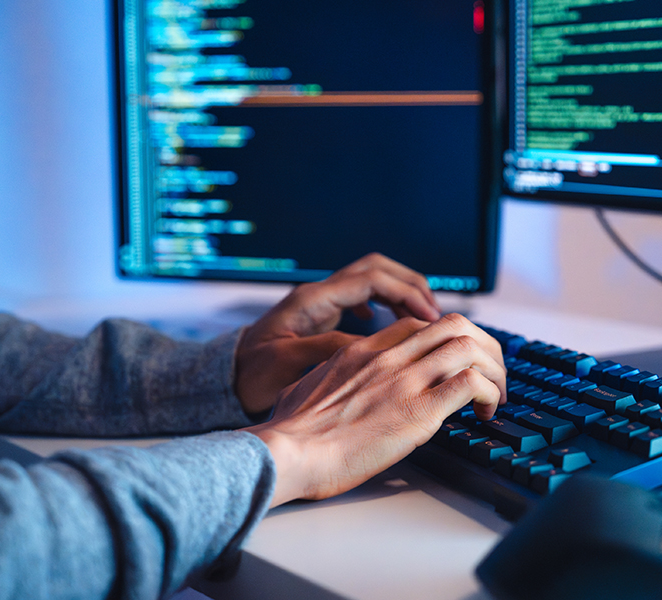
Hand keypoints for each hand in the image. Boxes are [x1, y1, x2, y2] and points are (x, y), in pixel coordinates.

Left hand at [235, 253, 441, 414]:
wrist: (227, 381)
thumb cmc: (251, 375)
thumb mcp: (286, 363)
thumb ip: (326, 348)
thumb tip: (369, 341)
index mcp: (312, 300)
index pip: (371, 279)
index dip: (405, 293)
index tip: (429, 316)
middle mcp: (318, 295)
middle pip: (375, 270)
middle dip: (409, 285)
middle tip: (433, 314)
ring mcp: (321, 304)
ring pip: (371, 282)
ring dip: (399, 295)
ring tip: (422, 321)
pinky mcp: (322, 318)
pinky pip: (362, 299)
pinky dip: (385, 306)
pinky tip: (393, 327)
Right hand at [245, 314, 506, 506]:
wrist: (288, 452)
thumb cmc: (289, 431)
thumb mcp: (306, 388)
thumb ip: (326, 380)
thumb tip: (326, 389)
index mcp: (360, 352)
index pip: (417, 325)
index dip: (445, 339)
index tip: (454, 361)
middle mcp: (387, 358)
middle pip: (453, 324)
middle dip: (481, 345)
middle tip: (488, 371)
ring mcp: (405, 380)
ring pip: (470, 346)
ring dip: (492, 369)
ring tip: (494, 394)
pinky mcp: (420, 411)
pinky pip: (470, 383)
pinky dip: (488, 393)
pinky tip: (485, 411)